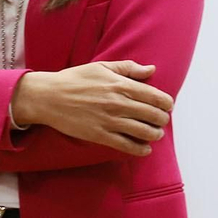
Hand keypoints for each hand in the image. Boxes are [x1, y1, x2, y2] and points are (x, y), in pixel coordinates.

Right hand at [10, 61, 173, 156]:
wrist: (50, 97)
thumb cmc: (75, 79)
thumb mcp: (102, 67)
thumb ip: (129, 68)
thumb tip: (151, 70)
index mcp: (120, 85)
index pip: (154, 96)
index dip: (166, 103)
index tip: (168, 106)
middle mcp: (118, 103)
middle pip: (152, 115)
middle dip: (162, 119)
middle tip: (162, 120)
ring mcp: (110, 121)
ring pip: (143, 131)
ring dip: (154, 134)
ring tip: (155, 134)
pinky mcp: (100, 135)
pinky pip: (126, 145)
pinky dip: (140, 149)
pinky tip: (145, 149)